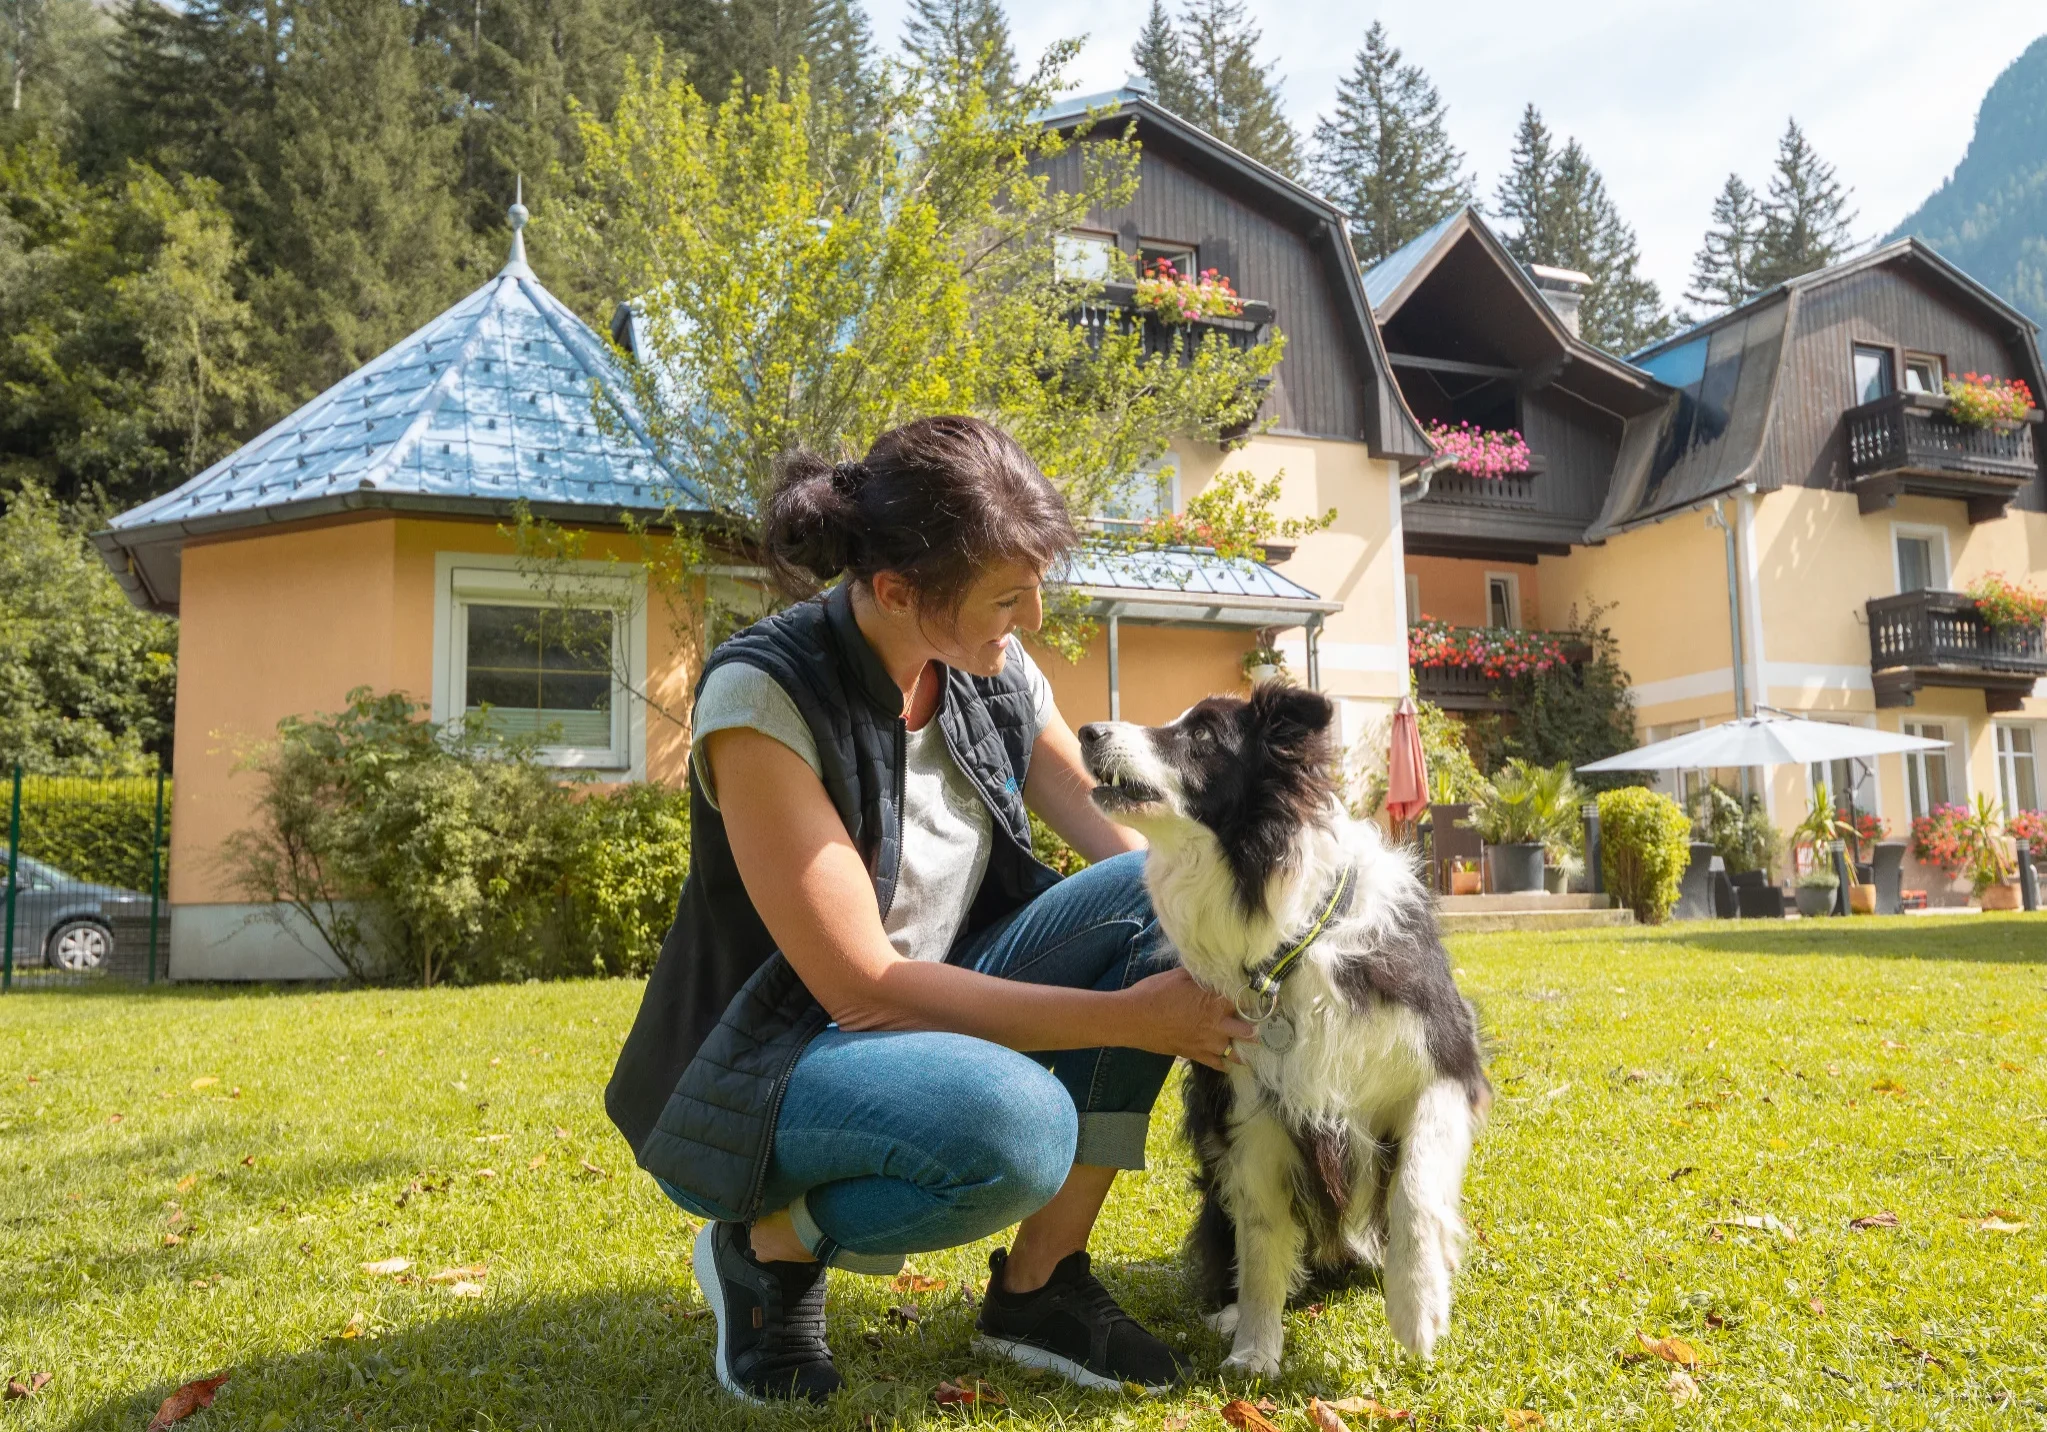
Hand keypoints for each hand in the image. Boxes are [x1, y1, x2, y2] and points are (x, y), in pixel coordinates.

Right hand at [1123, 967, 1257, 1070]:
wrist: (1133, 1018)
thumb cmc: (1155, 993)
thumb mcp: (1179, 976)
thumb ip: (1201, 977)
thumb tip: (1213, 972)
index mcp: (1216, 1002)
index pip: (1245, 1001)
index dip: (1252, 999)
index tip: (1258, 997)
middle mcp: (1217, 1025)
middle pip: (1249, 1031)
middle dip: (1254, 1027)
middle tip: (1256, 1022)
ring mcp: (1207, 1043)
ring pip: (1237, 1052)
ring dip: (1244, 1048)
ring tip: (1248, 1044)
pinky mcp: (1195, 1055)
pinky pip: (1218, 1064)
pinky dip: (1226, 1063)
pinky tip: (1229, 1059)